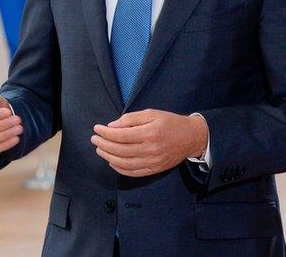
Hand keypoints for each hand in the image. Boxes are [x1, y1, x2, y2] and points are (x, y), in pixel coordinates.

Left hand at [91, 109, 207, 177]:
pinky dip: (120, 169)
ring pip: (125, 163)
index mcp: (149, 133)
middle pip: (120, 150)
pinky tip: (112, 162)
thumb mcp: (151, 113)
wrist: (191, 138)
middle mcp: (151, 149)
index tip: (96, 129)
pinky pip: (134, 173)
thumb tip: (112, 126)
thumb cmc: (170, 122)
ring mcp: (153, 162)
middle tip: (94, 139)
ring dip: (108, 157)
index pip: (121, 135)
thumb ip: (130, 119)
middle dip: (103, 145)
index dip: (105, 133)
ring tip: (99, 150)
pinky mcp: (155, 169)